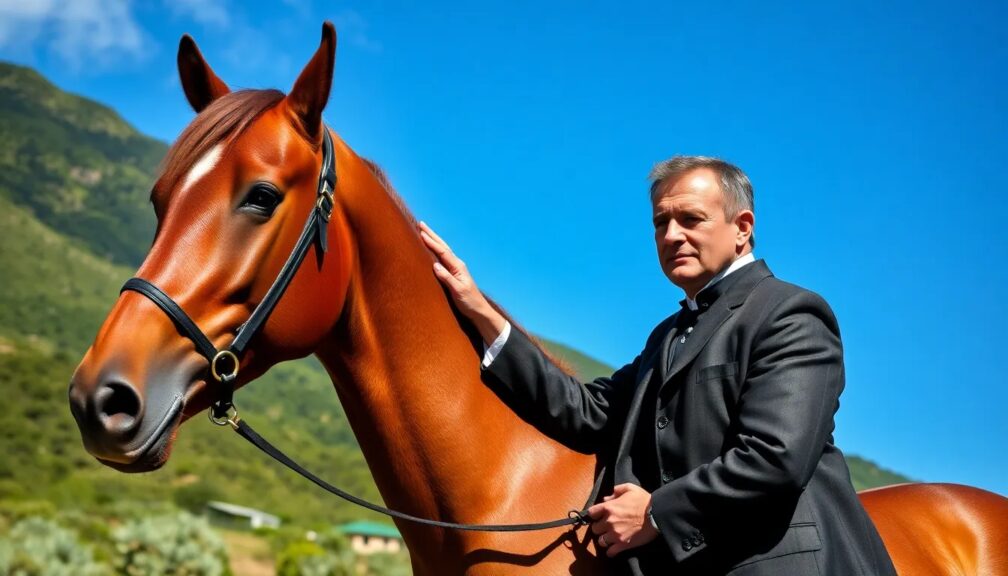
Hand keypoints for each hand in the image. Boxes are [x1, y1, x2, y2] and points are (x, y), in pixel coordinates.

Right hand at [418, 221, 505, 343]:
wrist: (479, 310)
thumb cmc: (469, 302)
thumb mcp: (458, 291)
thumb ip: (447, 278)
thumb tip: (435, 265)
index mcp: (458, 267)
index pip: (442, 252)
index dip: (432, 242)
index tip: (421, 232)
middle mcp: (457, 265)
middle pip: (443, 246)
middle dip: (432, 235)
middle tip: (421, 224)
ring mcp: (456, 268)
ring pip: (443, 250)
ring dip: (434, 240)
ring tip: (425, 232)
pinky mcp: (454, 273)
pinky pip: (443, 257)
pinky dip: (437, 249)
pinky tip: (433, 248)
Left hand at [588, 483, 658, 556]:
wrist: (657, 514)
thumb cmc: (644, 500)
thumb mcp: (630, 488)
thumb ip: (616, 490)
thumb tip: (606, 498)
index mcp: (609, 507)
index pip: (591, 513)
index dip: (594, 515)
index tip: (598, 516)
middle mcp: (609, 521)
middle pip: (595, 528)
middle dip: (600, 527)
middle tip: (606, 527)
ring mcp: (615, 534)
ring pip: (601, 541)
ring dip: (604, 539)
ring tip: (610, 538)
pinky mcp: (623, 544)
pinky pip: (610, 552)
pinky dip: (610, 551)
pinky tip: (613, 549)